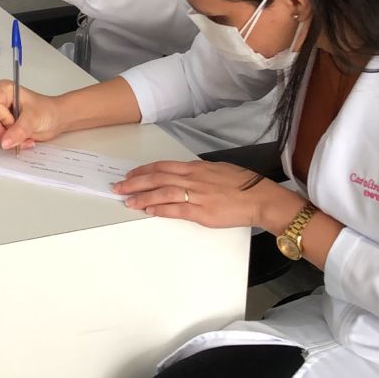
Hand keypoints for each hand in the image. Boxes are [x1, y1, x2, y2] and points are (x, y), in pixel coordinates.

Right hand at [0, 79, 64, 149]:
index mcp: (4, 90)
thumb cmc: (47, 111)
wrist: (55, 119)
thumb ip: (19, 130)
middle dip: (1, 130)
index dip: (2, 118)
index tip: (15, 121)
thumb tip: (5, 142)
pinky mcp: (0, 124)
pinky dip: (8, 142)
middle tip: (17, 131)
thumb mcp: (33, 119)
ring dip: (6, 138)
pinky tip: (21, 139)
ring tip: (22, 135)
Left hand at [113, 160, 306, 230]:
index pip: (162, 166)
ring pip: (162, 192)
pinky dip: (160, 209)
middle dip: (135, 182)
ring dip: (142, 197)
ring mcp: (197, 195)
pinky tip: (148, 210)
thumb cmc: (243, 184)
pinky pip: (176, 209)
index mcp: (196, 168)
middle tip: (119, 187)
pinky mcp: (202, 212)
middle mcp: (193, 178)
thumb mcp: (218, 170)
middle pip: (157, 178)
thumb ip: (199, 173)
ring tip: (128, 201)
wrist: (260, 198)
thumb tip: (184, 175)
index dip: (143, 171)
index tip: (130, 174)